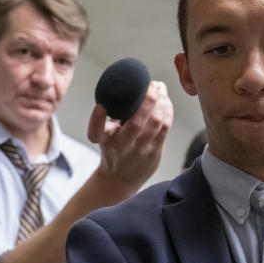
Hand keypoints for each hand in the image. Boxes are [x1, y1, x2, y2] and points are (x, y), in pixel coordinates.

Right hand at [88, 80, 172, 196]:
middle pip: (137, 122)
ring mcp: (140, 152)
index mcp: (105, 141)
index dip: (97, 118)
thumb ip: (109, 117)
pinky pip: (165, 127)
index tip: (100, 105)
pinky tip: (165, 101)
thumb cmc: (112, 149)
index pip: (96, 131)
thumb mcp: (103, 136)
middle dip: (148, 99)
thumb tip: (126, 90)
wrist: (120, 179)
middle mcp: (121, 147)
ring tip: (160, 89)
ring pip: (157, 122)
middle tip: (152, 84)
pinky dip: (167, 111)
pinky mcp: (155, 153)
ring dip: (162, 102)